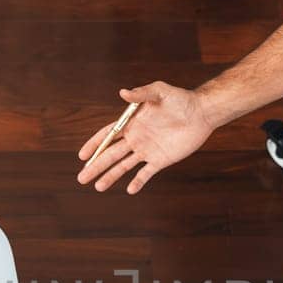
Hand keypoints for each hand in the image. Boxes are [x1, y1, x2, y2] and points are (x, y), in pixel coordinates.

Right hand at [76, 83, 216, 194]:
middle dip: (96, 166)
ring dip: (111, 176)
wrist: (201, 113)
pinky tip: (129, 190)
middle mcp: (136, 138)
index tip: (82, 156)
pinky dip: (138, 181)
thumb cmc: (180, 99)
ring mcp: (148, 150)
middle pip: (111, 154)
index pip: (108, 135)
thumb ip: (141, 93)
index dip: (94, 145)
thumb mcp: (159, 91)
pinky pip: (146, 173)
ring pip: (124, 166)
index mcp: (132, 123)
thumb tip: (122, 92)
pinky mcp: (161, 159)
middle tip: (81, 178)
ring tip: (98, 188)